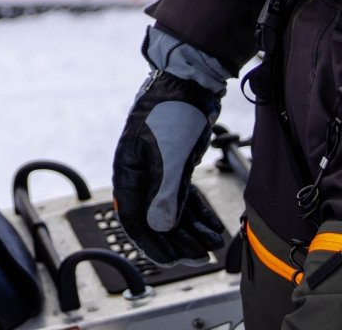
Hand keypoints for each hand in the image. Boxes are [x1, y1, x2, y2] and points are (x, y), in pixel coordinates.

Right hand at [112, 27, 230, 262]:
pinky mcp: (176, 167)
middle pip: (154, 220)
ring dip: (190, 231)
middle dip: (176, 242)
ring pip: (172, 212)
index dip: (152, 243)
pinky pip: (184, 200)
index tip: (171, 260)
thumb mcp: (170, 156)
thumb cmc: (172, 112)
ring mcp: (159, 171)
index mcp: (128, 172)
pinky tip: (212, 229)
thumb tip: (159, 229)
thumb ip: (165, 194)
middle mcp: (140, 175)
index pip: (134, 219)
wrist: (190, 81)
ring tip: (210, 246)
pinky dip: (197, 215)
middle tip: (199, 258)